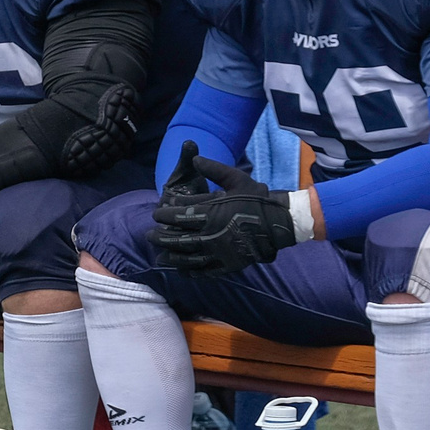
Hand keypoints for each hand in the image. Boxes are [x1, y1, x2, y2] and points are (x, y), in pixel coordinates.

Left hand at [149, 141, 297, 272]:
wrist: (280, 222)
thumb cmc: (257, 198)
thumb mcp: (235, 178)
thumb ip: (213, 169)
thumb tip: (194, 157)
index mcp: (210, 212)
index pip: (178, 215)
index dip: (163, 215)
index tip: (155, 214)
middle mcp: (211, 234)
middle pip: (177, 238)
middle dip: (160, 237)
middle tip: (149, 235)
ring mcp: (219, 252)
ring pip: (187, 257)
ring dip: (170, 256)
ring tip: (160, 256)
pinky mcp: (228, 265)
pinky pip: (205, 271)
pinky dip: (191, 272)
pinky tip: (182, 271)